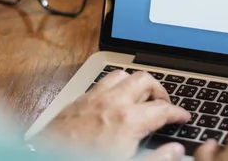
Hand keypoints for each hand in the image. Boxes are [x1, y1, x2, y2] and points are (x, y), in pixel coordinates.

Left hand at [38, 70, 190, 160]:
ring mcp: (93, 98)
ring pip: (122, 75)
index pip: (163, 109)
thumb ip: (156, 159)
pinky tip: (114, 101)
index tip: (183, 117)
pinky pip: (101, 83)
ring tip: (140, 98)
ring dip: (135, 84)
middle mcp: (112, 102)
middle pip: (145, 80)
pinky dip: (114, 87)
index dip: (178, 113)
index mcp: (128, 120)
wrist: (44, 159)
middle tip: (163, 105)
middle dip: (159, 91)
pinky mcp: (77, 101)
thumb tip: (175, 151)